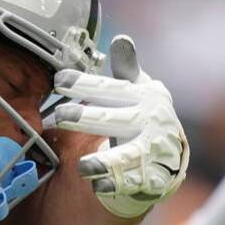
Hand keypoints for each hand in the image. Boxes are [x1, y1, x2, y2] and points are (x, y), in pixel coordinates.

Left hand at [49, 36, 188, 217]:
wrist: (166, 158)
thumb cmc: (140, 118)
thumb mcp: (135, 92)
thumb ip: (126, 69)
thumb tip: (122, 39)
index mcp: (144, 97)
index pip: (110, 88)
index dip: (84, 84)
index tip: (58, 81)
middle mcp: (151, 122)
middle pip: (114, 120)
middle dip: (86, 117)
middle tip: (60, 115)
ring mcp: (154, 152)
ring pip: (127, 157)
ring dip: (105, 161)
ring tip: (83, 167)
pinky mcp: (154, 179)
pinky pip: (133, 183)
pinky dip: (115, 185)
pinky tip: (97, 186)